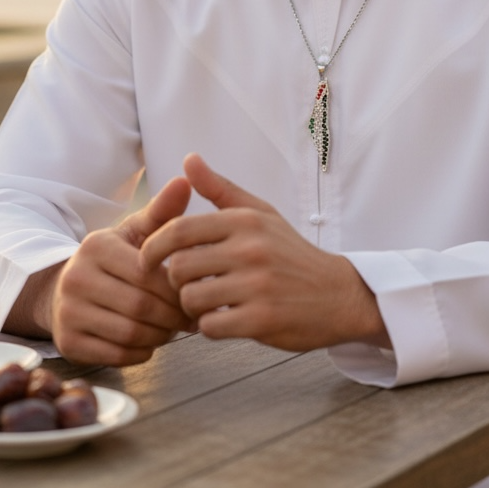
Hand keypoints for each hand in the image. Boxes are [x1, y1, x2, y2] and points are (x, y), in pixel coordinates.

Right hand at [50, 176, 195, 365]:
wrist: (66, 290)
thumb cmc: (114, 259)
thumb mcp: (135, 232)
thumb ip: (162, 211)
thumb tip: (184, 180)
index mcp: (96, 246)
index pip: (147, 272)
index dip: (175, 286)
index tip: (193, 291)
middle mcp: (76, 278)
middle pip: (140, 306)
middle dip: (172, 315)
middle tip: (190, 317)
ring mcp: (68, 312)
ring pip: (130, 333)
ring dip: (160, 335)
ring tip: (173, 328)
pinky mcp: (68, 343)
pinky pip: (117, 355)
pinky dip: (142, 352)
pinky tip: (151, 341)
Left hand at [140, 154, 388, 351]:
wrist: (339, 294)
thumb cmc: (291, 253)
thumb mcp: (260, 213)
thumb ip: (220, 189)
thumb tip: (188, 160)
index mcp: (245, 221)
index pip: (179, 229)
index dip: (154, 247)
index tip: (149, 261)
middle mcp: (250, 250)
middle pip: (180, 267)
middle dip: (175, 281)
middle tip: (187, 286)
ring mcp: (257, 286)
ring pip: (191, 299)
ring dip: (191, 307)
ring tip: (206, 304)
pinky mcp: (262, 320)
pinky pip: (211, 327)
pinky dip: (209, 327)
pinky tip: (223, 320)